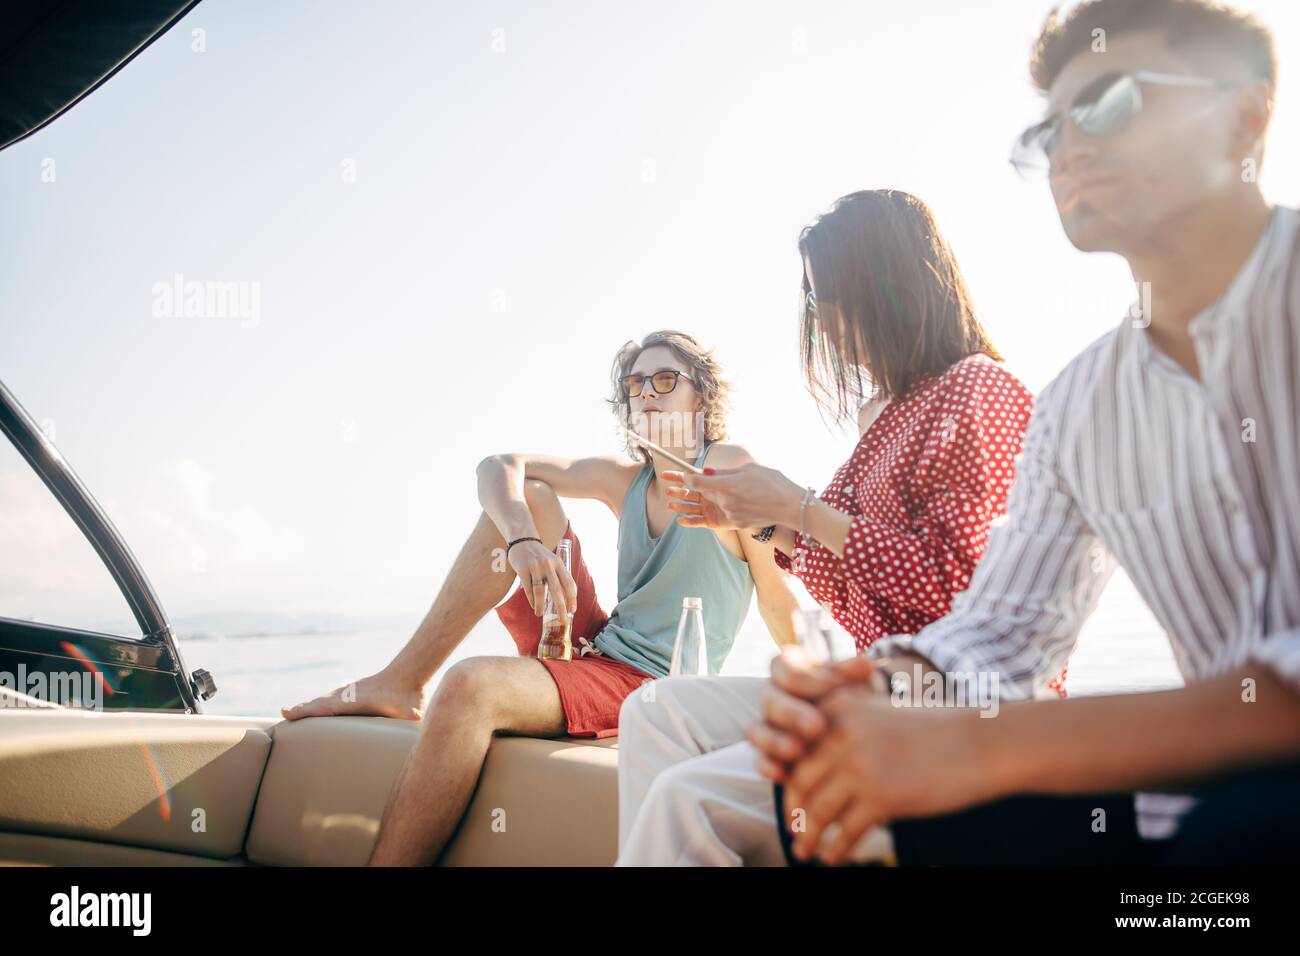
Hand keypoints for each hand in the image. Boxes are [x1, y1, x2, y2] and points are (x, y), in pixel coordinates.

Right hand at [507, 540, 576, 617]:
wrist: (523, 539)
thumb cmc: (540, 555)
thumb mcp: (553, 561)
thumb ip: (558, 576)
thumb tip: (565, 599)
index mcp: (559, 563)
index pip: (569, 583)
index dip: (572, 598)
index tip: (572, 610)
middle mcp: (549, 565)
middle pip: (557, 590)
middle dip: (561, 606)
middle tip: (563, 619)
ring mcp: (535, 567)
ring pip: (539, 591)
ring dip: (541, 605)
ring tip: (540, 614)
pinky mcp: (523, 569)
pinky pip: (528, 588)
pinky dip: (531, 599)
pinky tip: (533, 605)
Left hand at [662, 462, 804, 531]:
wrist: (790, 505)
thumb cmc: (772, 482)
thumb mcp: (748, 469)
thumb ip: (724, 472)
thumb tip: (706, 471)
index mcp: (728, 483)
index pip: (698, 480)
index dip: (683, 476)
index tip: (676, 472)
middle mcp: (725, 500)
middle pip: (697, 493)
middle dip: (680, 487)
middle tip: (667, 483)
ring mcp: (729, 514)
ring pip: (700, 508)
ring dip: (683, 504)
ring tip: (669, 501)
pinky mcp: (733, 523)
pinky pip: (708, 522)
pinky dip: (694, 521)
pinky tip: (680, 520)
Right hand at [746, 647, 885, 781]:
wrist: (855, 728)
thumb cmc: (852, 696)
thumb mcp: (855, 682)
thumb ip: (855, 674)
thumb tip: (864, 663)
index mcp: (788, 668)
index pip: (787, 670)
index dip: (810, 680)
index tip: (838, 689)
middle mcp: (772, 695)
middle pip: (770, 700)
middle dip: (792, 714)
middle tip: (817, 727)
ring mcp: (767, 725)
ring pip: (757, 731)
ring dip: (775, 741)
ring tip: (797, 751)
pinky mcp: (767, 754)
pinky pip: (759, 760)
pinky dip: (768, 766)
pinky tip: (782, 774)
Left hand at [781, 684, 990, 864]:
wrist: (981, 743)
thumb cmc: (933, 732)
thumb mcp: (879, 714)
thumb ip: (845, 730)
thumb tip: (814, 769)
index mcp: (837, 708)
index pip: (797, 749)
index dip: (789, 780)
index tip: (791, 801)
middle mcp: (841, 733)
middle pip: (800, 781)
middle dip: (793, 811)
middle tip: (794, 830)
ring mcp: (860, 765)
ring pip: (818, 810)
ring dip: (808, 836)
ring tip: (804, 851)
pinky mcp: (881, 797)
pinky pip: (846, 831)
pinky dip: (836, 848)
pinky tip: (834, 858)